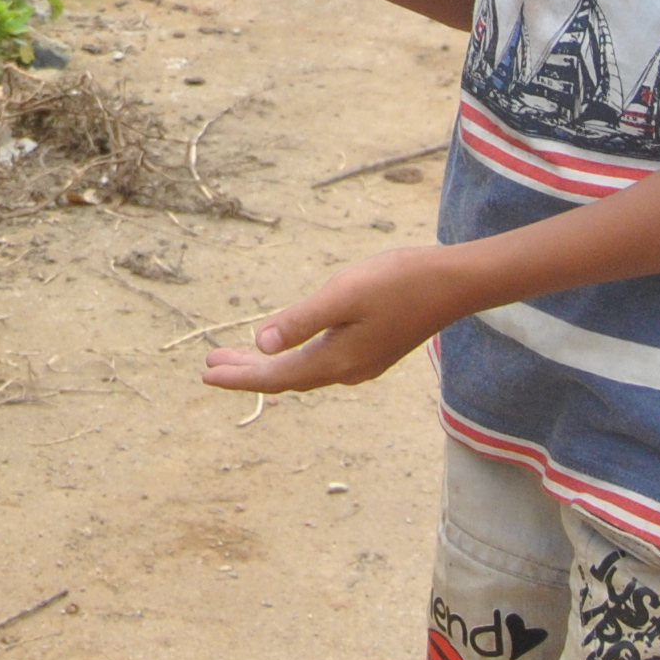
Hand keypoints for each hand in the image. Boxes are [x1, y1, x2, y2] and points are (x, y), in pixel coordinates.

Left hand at [199, 245, 472, 395]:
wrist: (453, 284)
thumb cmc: (399, 282)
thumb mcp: (343, 295)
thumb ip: (301, 321)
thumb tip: (261, 346)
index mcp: (337, 360)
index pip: (276, 376)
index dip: (240, 377)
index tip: (205, 374)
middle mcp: (347, 369)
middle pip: (286, 377)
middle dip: (247, 373)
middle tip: (209, 364)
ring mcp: (362, 362)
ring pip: (302, 370)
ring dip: (268, 365)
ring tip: (235, 358)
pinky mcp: (372, 349)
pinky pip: (319, 362)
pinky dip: (293, 357)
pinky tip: (287, 348)